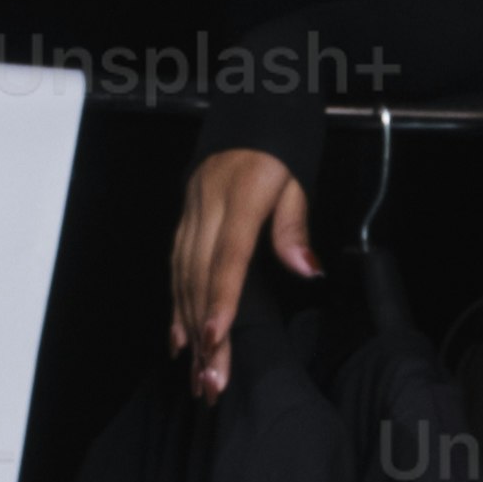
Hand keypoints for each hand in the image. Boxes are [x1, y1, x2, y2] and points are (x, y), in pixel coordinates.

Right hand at [168, 145, 314, 394]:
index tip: (214, 338)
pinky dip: (177, 304)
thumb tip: (306, 270)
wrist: (253, 101)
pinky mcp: (186, 215)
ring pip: (183, 276)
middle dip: (203, 333)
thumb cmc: (282, 141)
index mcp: (241, 195)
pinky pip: (176, 264)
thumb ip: (294, 226)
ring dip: (188, 328)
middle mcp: (208, 205)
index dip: (220, 300)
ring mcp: (192, 210)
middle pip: (201, 277)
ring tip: (197, 373)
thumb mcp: (298, 176)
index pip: (227, 257)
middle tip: (209, 380)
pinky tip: (180, 339)